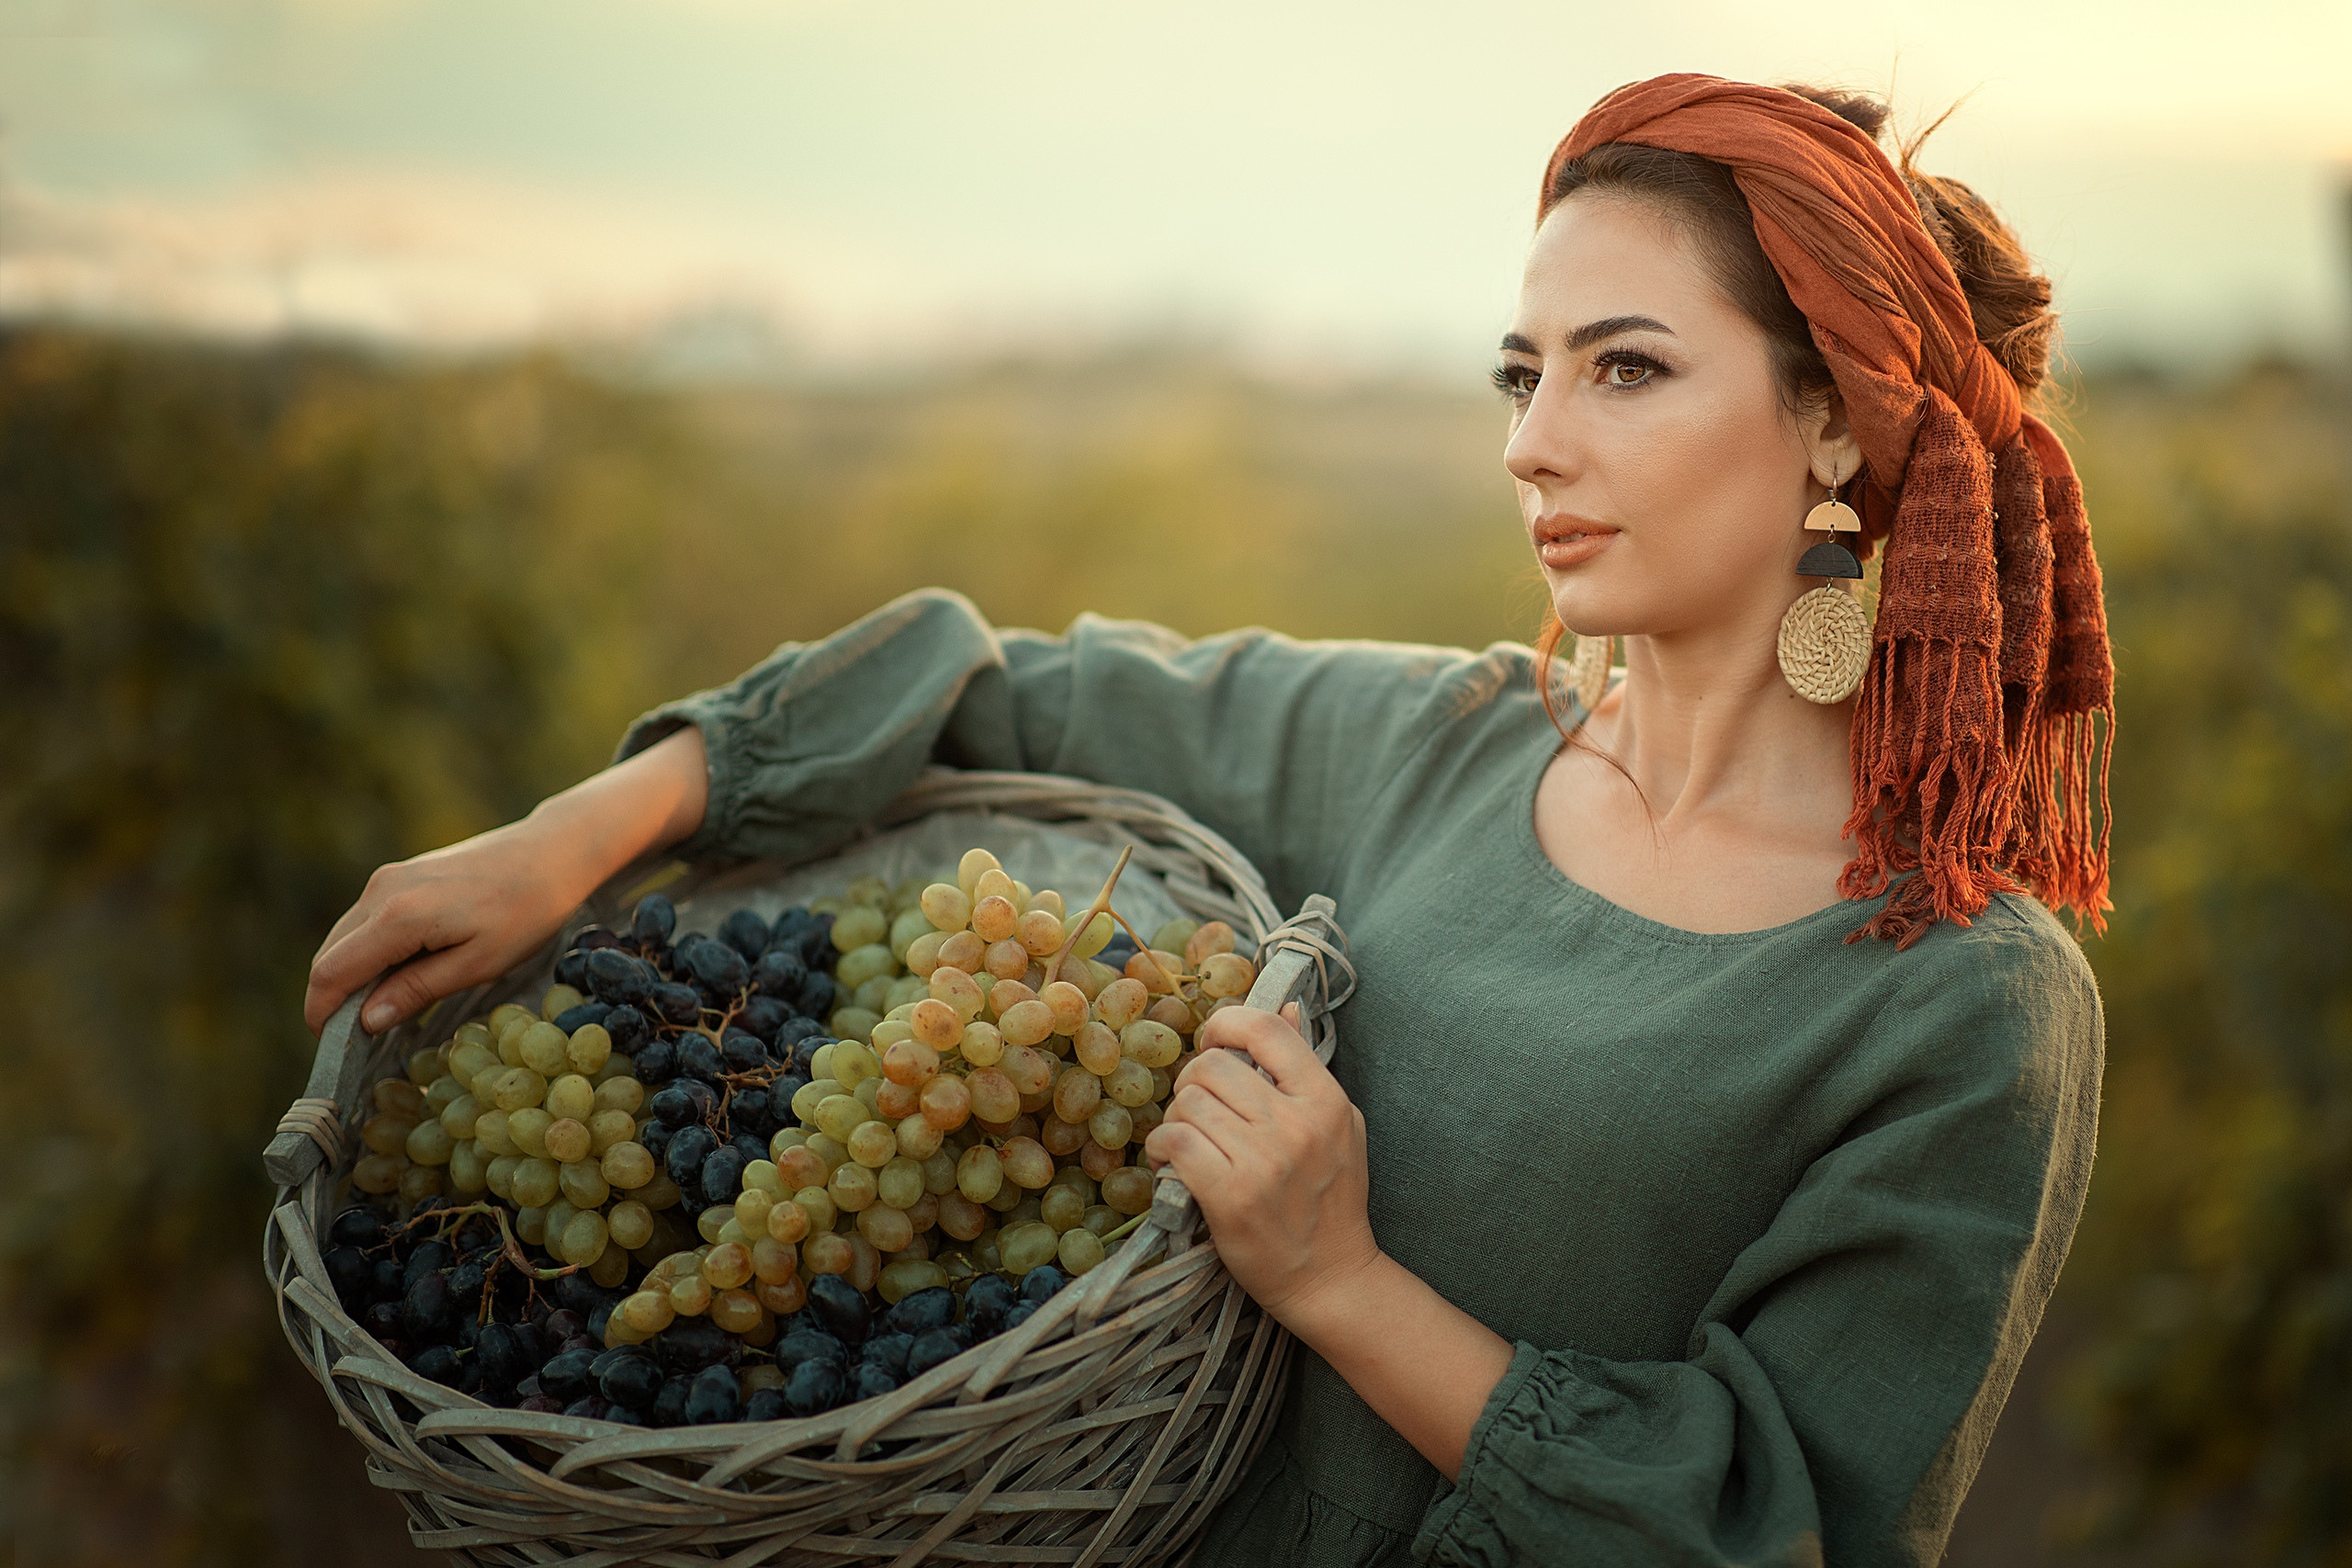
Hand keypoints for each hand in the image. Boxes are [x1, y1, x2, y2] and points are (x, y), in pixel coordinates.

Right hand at [304, 727, 709, 1035]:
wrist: (551, 852)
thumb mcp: (478, 963)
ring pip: (345, 937)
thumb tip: (367, 1021)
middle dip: (334, 999)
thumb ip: (417, 990)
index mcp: (397, 916)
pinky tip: (399, 973)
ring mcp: (387, 878)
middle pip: (330, 955)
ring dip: (351, 975)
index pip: (331, 972)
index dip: (321, 1013)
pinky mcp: (399, 873)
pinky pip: (365, 920)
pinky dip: (368, 951)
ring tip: (384, 1009)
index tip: (332, 1048)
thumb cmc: (526, 912)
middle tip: (360, 1039)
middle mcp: (380, 891)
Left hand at [1142, 1002, 1382, 1324]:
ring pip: (1189, 1103)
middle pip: (1213, 1066)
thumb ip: (1307, 1068)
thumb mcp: (1340, 1124)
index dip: (1226, 1024)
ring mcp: (1262, 1162)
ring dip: (1178, 1118)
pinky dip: (1163, 1147)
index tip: (1215, 1043)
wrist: (1330, 1277)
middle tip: (1199, 1106)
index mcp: (1325, 1100)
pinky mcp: (1230, 1197)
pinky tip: (1173, 1161)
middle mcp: (1295, 1125)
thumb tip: (1284, 1006)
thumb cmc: (1332, 1199)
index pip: (1265, 1030)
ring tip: (1189, 1138)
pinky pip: (1175, 1141)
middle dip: (1194, 1080)